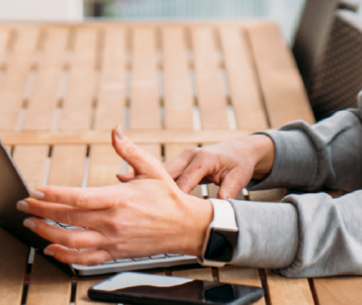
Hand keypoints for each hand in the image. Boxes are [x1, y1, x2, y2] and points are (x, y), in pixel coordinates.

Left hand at [15, 126, 212, 265]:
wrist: (187, 227)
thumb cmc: (170, 197)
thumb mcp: (152, 168)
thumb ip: (129, 150)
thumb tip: (115, 131)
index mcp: (119, 199)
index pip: (77, 198)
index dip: (52, 195)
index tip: (35, 190)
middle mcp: (113, 221)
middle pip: (67, 218)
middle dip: (40, 211)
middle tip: (24, 205)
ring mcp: (113, 240)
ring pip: (70, 241)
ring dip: (46, 234)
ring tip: (31, 224)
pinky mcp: (115, 253)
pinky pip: (84, 259)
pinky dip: (64, 256)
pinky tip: (51, 250)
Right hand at [128, 134, 274, 199]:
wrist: (241, 151)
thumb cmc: (240, 164)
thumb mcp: (239, 177)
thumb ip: (229, 190)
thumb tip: (221, 205)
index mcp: (203, 159)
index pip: (185, 181)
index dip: (173, 195)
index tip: (161, 210)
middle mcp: (190, 156)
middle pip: (166, 173)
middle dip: (148, 183)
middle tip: (128, 192)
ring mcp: (183, 158)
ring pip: (159, 171)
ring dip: (142, 178)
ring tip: (120, 185)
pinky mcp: (179, 164)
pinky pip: (161, 172)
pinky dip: (146, 178)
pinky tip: (126, 182)